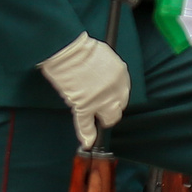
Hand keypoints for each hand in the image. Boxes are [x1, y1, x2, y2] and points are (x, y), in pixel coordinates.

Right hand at [37, 32, 129, 147]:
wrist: (68, 51)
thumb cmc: (84, 50)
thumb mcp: (106, 57)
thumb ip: (110, 71)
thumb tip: (106, 79)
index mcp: (121, 76)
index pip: (123, 95)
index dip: (115, 98)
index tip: (109, 100)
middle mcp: (115, 90)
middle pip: (118, 108)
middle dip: (111, 109)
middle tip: (101, 109)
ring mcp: (100, 99)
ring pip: (107, 118)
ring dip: (101, 120)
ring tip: (95, 120)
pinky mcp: (83, 105)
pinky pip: (86, 124)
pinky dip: (86, 134)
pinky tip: (87, 142)